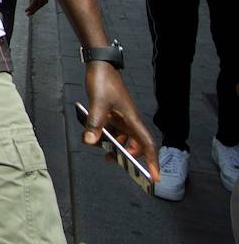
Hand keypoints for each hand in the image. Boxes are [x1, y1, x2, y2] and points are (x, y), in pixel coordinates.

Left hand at [20, 0, 50, 14]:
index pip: (35, 3)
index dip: (31, 8)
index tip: (26, 11)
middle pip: (39, 5)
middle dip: (34, 10)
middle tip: (28, 14)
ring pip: (43, 3)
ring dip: (38, 8)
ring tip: (32, 11)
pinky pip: (46, 0)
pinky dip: (42, 4)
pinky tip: (38, 4)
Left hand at [83, 61, 160, 182]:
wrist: (98, 66)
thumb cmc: (103, 82)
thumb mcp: (98, 104)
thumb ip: (94, 124)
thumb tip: (90, 142)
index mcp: (132, 120)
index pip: (147, 144)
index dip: (153, 161)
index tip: (155, 177)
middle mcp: (128, 121)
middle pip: (133, 145)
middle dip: (122, 154)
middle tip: (108, 158)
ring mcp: (119, 118)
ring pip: (118, 138)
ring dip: (107, 144)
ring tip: (92, 142)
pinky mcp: (110, 114)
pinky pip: (108, 130)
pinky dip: (99, 135)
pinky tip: (88, 134)